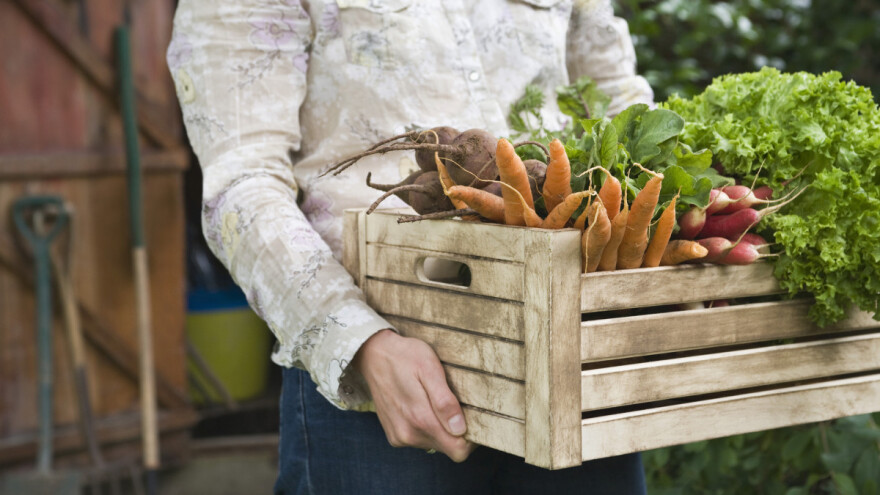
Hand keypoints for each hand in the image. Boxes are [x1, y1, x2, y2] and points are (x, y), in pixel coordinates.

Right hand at [353, 329, 474, 461]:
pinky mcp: (394, 435)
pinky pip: (420, 439)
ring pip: (434, 443)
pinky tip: (422, 404)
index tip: (474, 418)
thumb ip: (444, 401)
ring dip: (440, 426)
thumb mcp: (429, 369)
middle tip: (454, 401)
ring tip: (435, 400)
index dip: (471, 439)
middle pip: (447, 447)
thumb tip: (459, 429)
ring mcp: (399, 436)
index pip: (458, 450)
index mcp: (420, 420)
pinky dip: (426, 426)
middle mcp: (408, 434)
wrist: (373, 354)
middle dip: (455, 429)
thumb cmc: (405, 357)